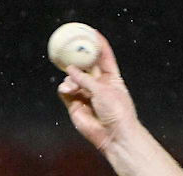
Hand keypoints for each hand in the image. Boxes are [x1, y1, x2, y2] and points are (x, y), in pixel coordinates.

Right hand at [56, 30, 137, 150]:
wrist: (114, 135)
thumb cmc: (117, 112)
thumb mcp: (103, 90)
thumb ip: (85, 78)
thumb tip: (70, 70)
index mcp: (112, 80)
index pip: (105, 59)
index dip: (99, 46)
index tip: (93, 33)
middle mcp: (99, 86)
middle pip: (86, 67)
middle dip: (78, 58)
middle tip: (70, 49)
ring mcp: (87, 95)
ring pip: (73, 78)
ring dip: (71, 79)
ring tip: (74, 85)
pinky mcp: (76, 104)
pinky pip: (65, 91)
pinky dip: (65, 88)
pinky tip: (68, 90)